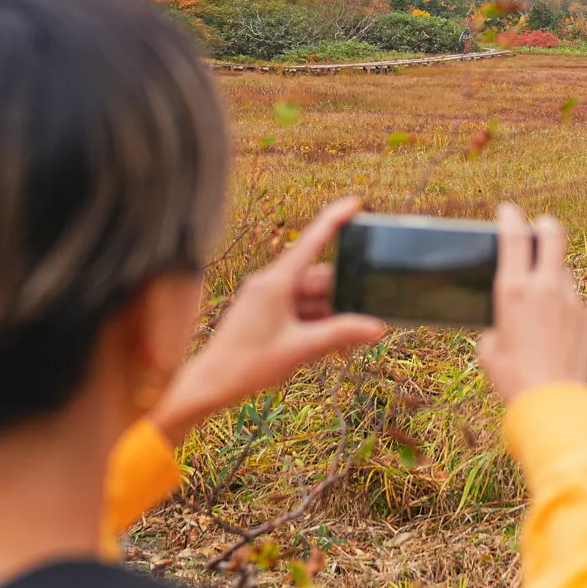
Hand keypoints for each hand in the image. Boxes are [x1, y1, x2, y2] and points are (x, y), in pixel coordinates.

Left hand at [150, 197, 386, 442]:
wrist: (209, 384)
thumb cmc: (248, 364)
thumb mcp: (300, 348)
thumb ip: (340, 334)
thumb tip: (377, 328)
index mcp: (275, 282)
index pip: (311, 242)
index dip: (334, 220)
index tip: (354, 203)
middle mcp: (270, 283)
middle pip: (318, 279)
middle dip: (340, 299)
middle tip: (363, 321)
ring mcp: (266, 298)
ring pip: (310, 298)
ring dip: (328, 317)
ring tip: (341, 346)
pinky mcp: (263, 312)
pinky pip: (297, 310)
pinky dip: (313, 324)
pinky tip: (326, 347)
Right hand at [477, 202, 586, 404]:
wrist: (553, 401)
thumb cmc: (513, 377)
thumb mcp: (489, 347)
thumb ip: (498, 322)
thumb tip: (506, 319)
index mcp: (514, 290)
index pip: (514, 237)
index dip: (510, 217)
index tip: (508, 210)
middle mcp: (545, 287)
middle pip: (553, 235)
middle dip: (546, 225)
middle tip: (541, 226)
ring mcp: (571, 298)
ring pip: (563, 271)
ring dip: (553, 275)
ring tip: (543, 299)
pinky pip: (573, 299)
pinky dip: (564, 305)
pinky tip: (556, 329)